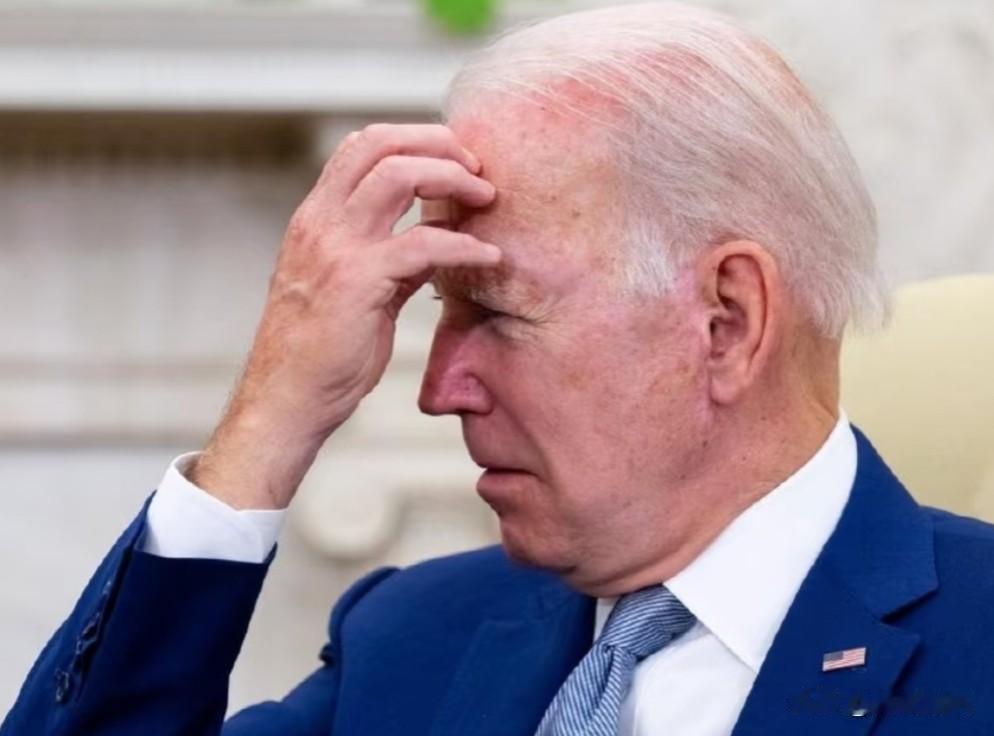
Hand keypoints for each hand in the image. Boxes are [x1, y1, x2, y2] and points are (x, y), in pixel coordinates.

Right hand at [190, 124, 498, 508]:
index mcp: (316, 218)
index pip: (361, 146)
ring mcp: (336, 247)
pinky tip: (488, 256)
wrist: (287, 399)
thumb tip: (434, 240)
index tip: (452, 158)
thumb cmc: (319, 351)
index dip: (412, 138)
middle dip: (438, 143)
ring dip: (452, 177)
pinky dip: (464, 244)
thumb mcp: (351, 290)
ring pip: (399, 175)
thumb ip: (388, 258)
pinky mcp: (358, 281)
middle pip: (381, 144)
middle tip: (477, 167)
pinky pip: (423, 243)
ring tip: (486, 195)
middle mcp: (320, 222)